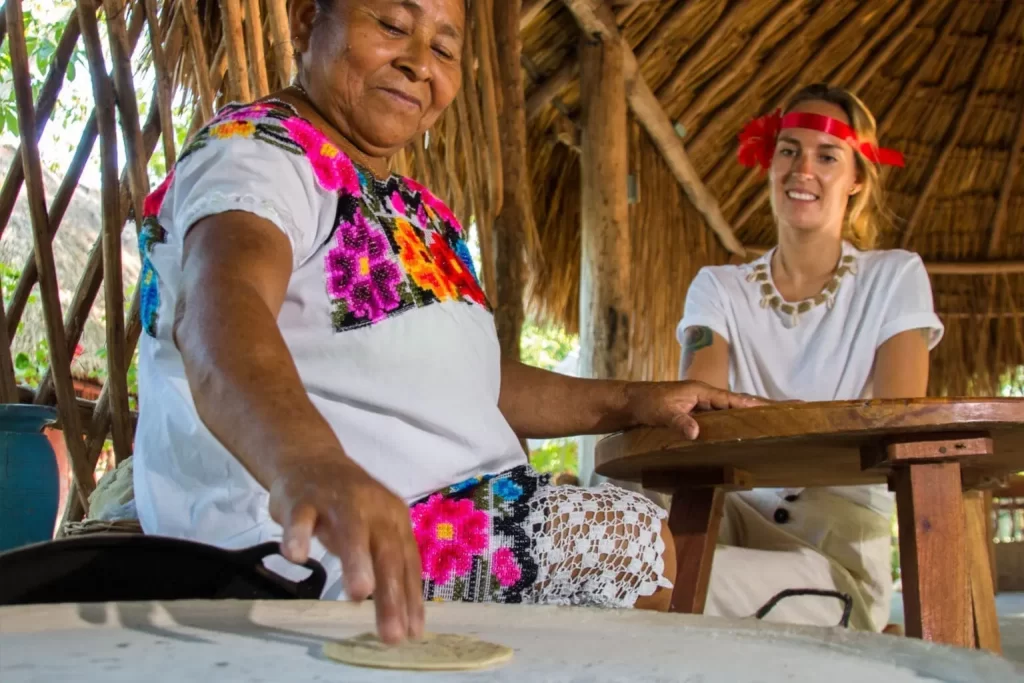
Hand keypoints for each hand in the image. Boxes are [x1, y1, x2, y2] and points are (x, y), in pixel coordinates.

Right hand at [268, 454, 423, 644]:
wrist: (311, 459)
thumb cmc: (348, 507)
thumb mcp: (373, 533)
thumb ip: (386, 568)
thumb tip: (404, 618)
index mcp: (393, 520)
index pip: (407, 562)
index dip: (410, 597)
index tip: (413, 633)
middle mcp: (372, 508)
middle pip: (385, 552)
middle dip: (390, 594)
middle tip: (392, 632)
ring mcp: (337, 500)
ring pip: (350, 530)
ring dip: (356, 560)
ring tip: (359, 594)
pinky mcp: (303, 498)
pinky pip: (301, 517)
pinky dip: (298, 535)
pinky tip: (297, 556)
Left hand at [625, 380, 766, 438]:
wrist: (630, 402)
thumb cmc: (646, 403)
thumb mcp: (662, 413)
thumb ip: (679, 421)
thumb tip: (697, 432)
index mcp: (701, 391)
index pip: (733, 399)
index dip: (753, 404)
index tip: (775, 408)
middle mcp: (704, 396)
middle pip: (738, 402)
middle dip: (761, 406)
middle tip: (789, 408)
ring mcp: (701, 405)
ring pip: (731, 410)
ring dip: (750, 414)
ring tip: (774, 420)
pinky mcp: (696, 413)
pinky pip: (720, 417)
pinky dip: (734, 421)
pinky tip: (744, 430)